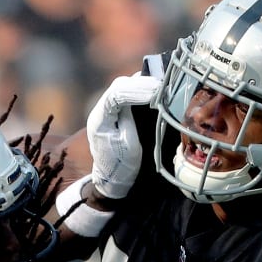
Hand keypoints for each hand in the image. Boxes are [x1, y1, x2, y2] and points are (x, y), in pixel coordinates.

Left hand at [86, 74, 160, 198]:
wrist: (111, 178)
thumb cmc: (121, 166)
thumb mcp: (130, 145)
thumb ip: (133, 120)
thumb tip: (146, 98)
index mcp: (100, 119)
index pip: (116, 94)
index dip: (137, 89)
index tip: (156, 90)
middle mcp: (100, 109)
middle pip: (120, 86)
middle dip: (141, 83)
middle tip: (161, 86)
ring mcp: (106, 109)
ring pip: (123, 87)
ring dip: (141, 85)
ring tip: (159, 86)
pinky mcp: (115, 111)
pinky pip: (126, 94)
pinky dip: (140, 90)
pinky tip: (152, 91)